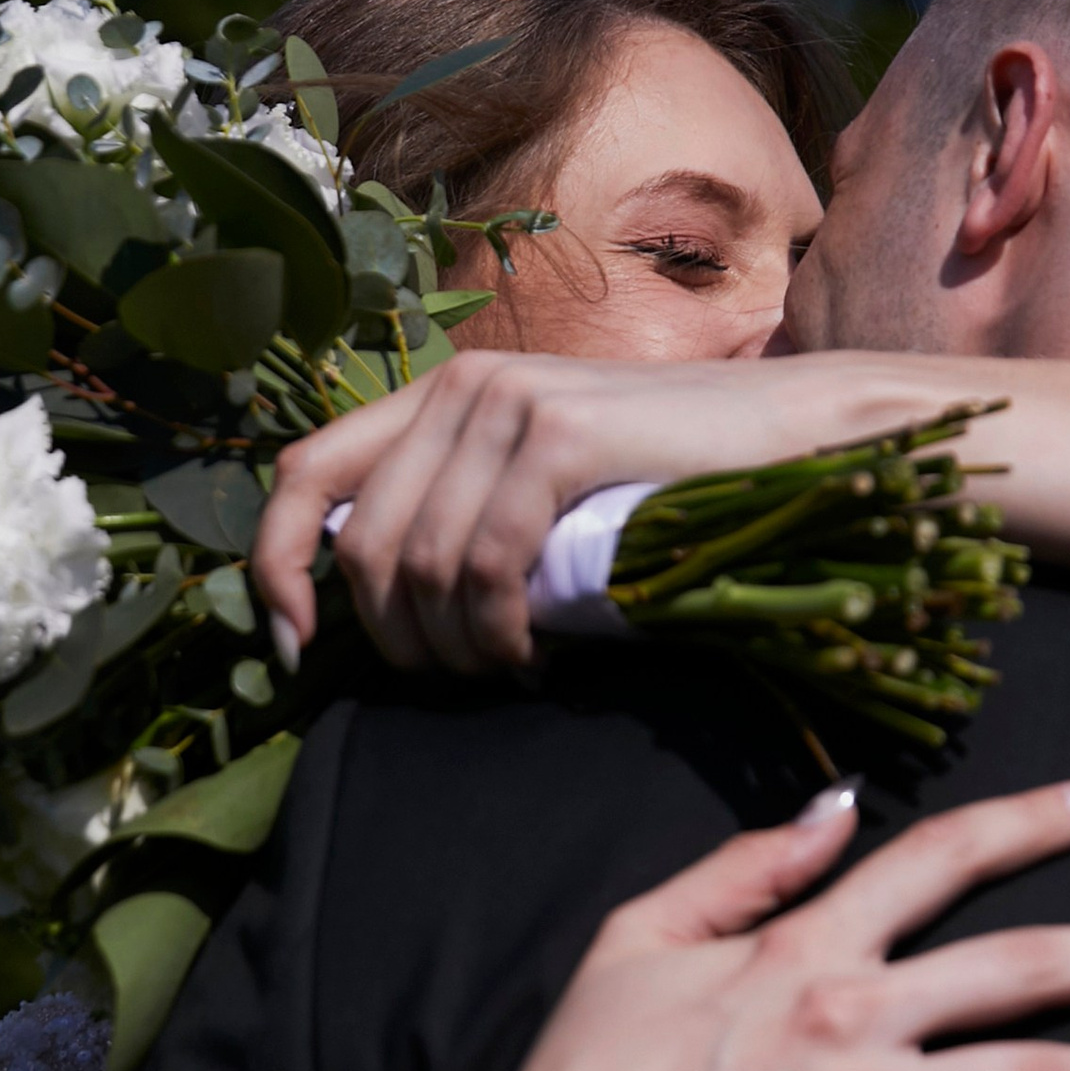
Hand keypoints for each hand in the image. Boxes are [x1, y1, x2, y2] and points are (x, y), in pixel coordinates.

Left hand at [253, 349, 1069, 677]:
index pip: (297, 475)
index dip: (272, 571)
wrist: (797, 439)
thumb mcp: (547, 491)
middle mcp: (461, 385)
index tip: (293, 653)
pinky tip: (535, 657)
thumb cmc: (677, 484)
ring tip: (509, 671)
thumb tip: (370, 604)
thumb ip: (461, 514)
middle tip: (456, 684)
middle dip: (390, 642)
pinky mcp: (561, 435)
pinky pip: (483, 567)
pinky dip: (495, 634)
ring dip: (452, 650)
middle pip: (358, 544)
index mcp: (440, 395)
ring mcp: (508, 401)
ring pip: (417, 565)